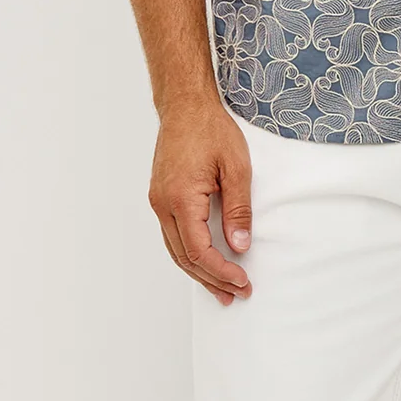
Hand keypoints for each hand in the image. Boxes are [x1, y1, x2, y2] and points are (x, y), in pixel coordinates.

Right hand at [149, 100, 253, 306]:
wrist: (185, 107)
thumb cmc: (210, 130)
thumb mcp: (236, 168)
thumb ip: (238, 209)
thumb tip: (239, 245)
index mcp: (181, 199)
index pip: (199, 251)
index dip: (221, 271)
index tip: (242, 281)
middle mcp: (163, 204)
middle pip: (185, 258)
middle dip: (212, 279)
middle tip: (237, 293)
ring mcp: (158, 202)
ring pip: (175, 250)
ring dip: (198, 272)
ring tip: (222, 289)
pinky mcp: (161, 198)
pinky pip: (173, 236)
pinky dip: (189, 255)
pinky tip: (204, 264)